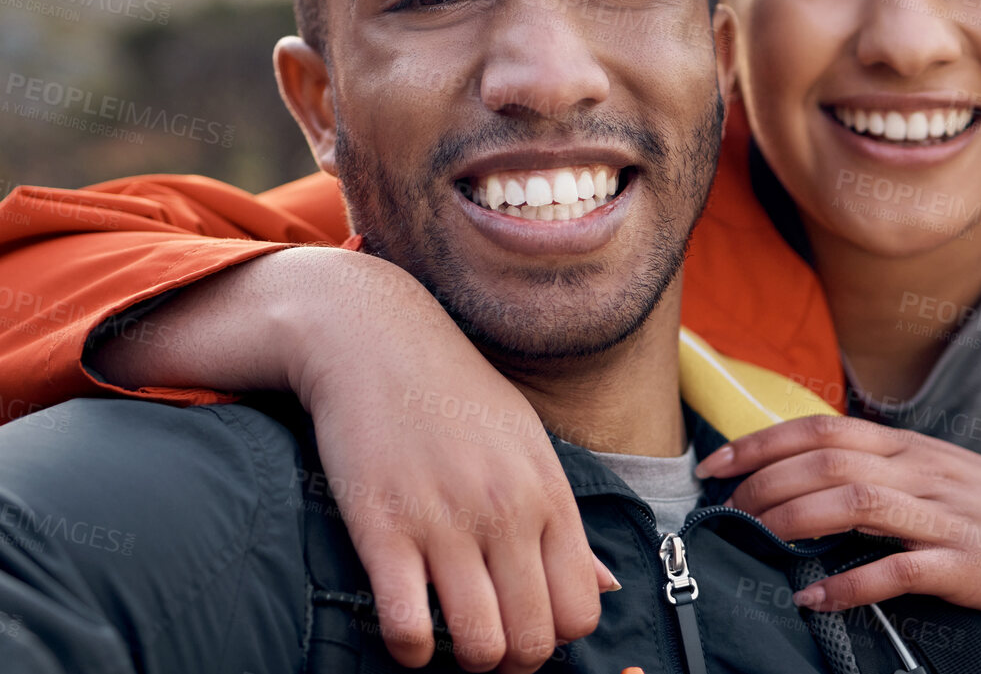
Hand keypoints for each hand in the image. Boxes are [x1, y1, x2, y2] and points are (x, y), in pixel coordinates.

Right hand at [285, 250, 614, 671]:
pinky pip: (407, 626)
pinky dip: (409, 649)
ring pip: (478, 646)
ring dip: (465, 660)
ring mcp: (444, 522)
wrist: (373, 339)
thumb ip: (564, 519)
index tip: (528, 624)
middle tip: (488, 644)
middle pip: (534, 640)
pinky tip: (406, 630)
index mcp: (548, 492)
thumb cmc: (453, 391)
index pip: (582, 610)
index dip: (556, 636)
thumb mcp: (526, 442)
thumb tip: (607, 586)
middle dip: (512, 662)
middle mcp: (505, 512)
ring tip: (450, 639)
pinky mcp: (382, 528)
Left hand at [697, 414, 980, 648]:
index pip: (822, 428)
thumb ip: (879, 469)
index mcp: (910, 447)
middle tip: (726, 509)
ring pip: (856, 501)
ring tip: (756, 540)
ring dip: (795, 519)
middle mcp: (923, 471)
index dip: (761, 443)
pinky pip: (900, 569)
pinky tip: (814, 596)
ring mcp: (946, 516)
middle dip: (766, 481)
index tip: (715, 465)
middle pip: (828, 459)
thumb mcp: (936, 473)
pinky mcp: (967, 565)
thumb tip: (802, 477)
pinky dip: (850, 583)